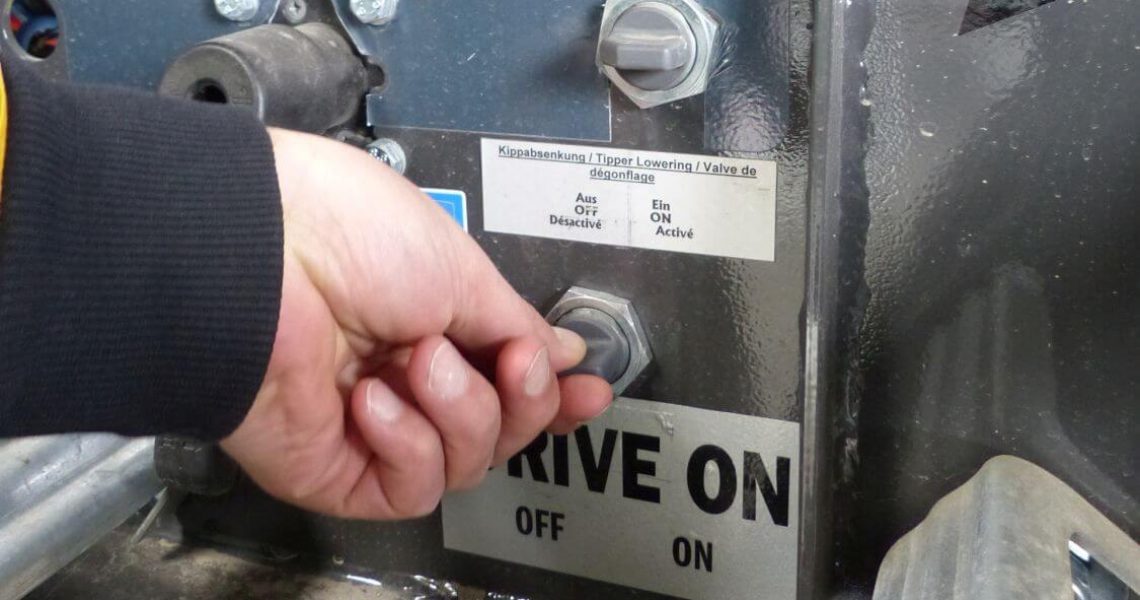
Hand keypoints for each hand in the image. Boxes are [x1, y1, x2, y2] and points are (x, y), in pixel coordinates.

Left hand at [220, 128, 612, 519]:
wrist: (259, 253)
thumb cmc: (345, 233)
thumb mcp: (461, 269)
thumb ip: (518, 325)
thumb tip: (562, 351)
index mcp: (432, 324)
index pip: (507, 381)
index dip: (551, 393)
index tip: (587, 391)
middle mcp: (404, 377)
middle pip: (498, 431)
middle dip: (521, 399)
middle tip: (512, 361)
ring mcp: (371, 426)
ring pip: (463, 463)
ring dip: (459, 409)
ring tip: (418, 358)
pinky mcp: (336, 469)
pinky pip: (410, 486)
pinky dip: (408, 442)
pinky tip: (375, 398)